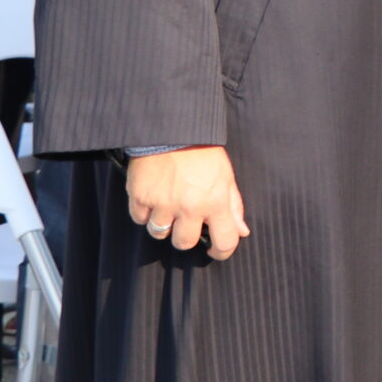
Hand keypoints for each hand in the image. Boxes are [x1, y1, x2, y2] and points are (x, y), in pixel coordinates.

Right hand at [126, 146, 247, 259]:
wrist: (173, 130)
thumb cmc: (204, 152)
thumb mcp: (226, 176)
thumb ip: (234, 206)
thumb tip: (242, 232)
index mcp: (216, 202)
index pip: (224, 241)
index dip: (222, 251)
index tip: (216, 250)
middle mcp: (189, 207)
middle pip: (183, 243)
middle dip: (185, 236)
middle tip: (185, 220)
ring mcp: (162, 204)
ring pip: (159, 233)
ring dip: (163, 224)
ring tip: (167, 206)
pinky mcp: (140, 197)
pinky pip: (139, 218)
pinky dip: (145, 212)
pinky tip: (152, 197)